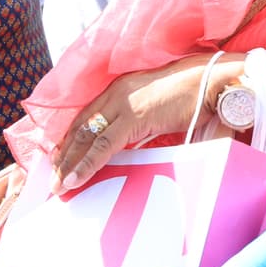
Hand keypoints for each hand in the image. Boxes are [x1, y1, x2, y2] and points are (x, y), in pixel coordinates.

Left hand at [52, 54, 241, 192]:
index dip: (69, 141)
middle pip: (79, 128)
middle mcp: (116, 93)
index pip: (85, 117)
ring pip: (85, 137)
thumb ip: (141, 123)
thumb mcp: (158, 107)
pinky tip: (75, 179)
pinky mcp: (135, 116)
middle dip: (63, 156)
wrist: (213, 80)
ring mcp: (124, 103)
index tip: (59, 161)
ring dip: (69, 164)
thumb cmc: (193, 93)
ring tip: (58, 186)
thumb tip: (133, 145)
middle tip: (52, 180)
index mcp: (120, 89)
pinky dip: (87, 164)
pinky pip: (103, 145)